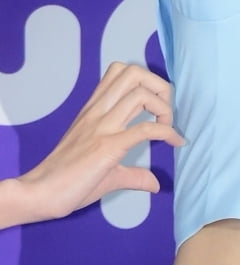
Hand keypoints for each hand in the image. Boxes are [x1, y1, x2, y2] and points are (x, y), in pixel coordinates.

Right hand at [0, 62, 183, 228]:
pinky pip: (145, 128)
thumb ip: (133, 174)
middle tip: (165, 112)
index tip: (157, 108)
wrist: (40, 192)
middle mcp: (98, 112)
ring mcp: (102, 127)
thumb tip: (154, 183)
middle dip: (160, 86)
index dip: (147, 82)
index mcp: (94, 110)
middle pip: (134, 73)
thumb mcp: (106, 171)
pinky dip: (167, 132)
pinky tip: (174, 143)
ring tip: (168, 127)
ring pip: (140, 93)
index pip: (119, 72)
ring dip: (164, 107)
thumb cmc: (66, 180)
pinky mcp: (107, 147)